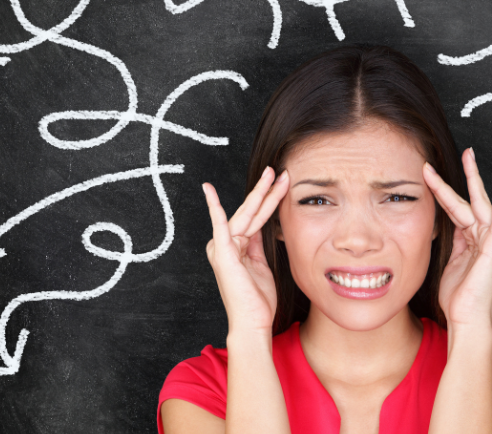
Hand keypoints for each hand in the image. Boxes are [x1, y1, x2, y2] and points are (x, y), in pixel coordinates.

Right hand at [203, 167, 289, 335]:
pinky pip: (220, 225)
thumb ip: (258, 245)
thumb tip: (261, 227)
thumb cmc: (258, 299)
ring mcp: (223, 247)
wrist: (253, 322)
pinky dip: (215, 208)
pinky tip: (209, 191)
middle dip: (266, 190)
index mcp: (238, 246)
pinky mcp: (222, 252)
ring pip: (246, 213)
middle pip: (251, 211)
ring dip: (260, 193)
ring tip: (272, 174)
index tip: (281, 183)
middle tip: (278, 170)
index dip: (270, 199)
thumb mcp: (261, 265)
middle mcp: (227, 243)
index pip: (257, 217)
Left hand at [423, 148, 491, 331]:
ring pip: (479, 202)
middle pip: (470, 198)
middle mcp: (483, 235)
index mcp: (471, 238)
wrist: (466, 318)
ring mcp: (491, 239)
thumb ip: (453, 241)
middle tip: (465, 150)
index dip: (443, 189)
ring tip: (470, 155)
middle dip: (466, 174)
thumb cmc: (459, 295)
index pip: (455, 207)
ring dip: (473, 178)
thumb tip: (447, 225)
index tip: (431, 173)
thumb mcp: (450, 261)